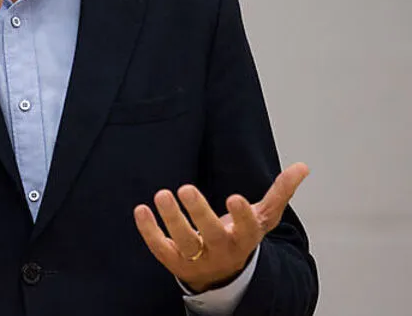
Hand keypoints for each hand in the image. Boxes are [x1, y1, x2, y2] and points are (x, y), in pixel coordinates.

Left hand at [133, 162, 309, 292]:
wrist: (223, 276)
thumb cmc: (241, 237)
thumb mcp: (262, 219)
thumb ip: (280, 193)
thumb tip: (302, 167)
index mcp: (245, 238)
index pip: (246, 229)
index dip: (241, 216)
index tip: (234, 198)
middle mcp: (222, 250)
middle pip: (211, 235)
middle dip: (199, 213)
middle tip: (186, 188)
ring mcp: (198, 259)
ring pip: (184, 242)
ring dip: (171, 219)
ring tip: (162, 194)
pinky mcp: (175, 262)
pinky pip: (160, 248)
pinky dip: (149, 231)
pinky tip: (141, 210)